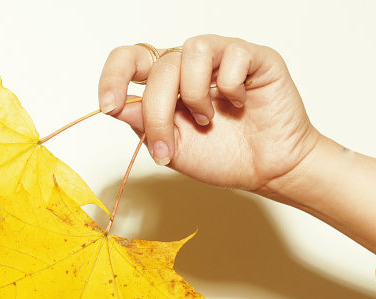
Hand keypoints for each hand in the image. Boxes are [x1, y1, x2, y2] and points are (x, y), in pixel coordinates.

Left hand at [97, 36, 327, 197]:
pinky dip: (231, 86)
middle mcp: (191, 66)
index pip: (131, 59)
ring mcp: (222, 57)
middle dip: (157, 112)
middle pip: (159, 66)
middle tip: (168, 147)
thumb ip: (145, 125)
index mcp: (166, 85)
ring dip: (195, 94)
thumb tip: (118, 106)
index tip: (108, 106)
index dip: (114, 76)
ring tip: (208, 119)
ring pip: (191, 50)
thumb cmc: (223, 157)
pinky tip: (239, 103)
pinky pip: (233, 54)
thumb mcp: (173, 148)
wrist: (267, 171)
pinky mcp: (255, 57)